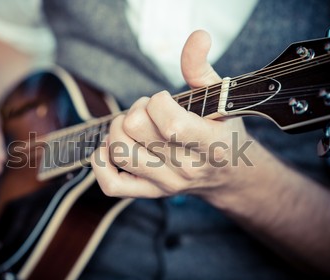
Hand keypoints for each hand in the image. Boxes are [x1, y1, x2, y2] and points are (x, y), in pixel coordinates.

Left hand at [91, 30, 253, 200]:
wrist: (227, 174)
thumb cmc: (222, 132)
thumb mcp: (220, 99)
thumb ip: (201, 68)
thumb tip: (197, 36)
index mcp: (211, 145)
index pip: (171, 124)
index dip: (158, 102)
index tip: (165, 99)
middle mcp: (186, 169)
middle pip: (135, 130)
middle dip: (137, 109)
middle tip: (149, 110)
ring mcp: (166, 184)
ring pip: (120, 151)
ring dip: (118, 128)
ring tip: (133, 125)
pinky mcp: (149, 193)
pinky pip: (111, 184)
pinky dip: (101, 161)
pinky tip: (113, 146)